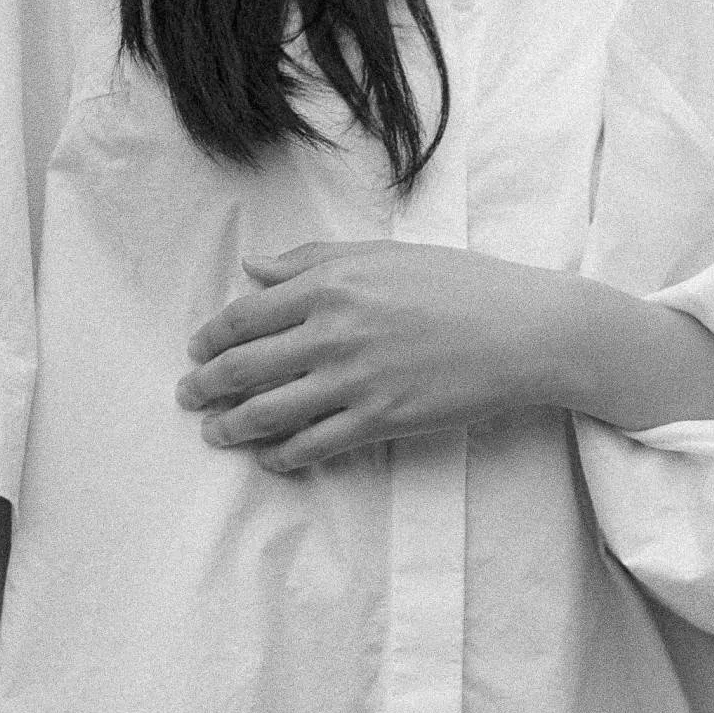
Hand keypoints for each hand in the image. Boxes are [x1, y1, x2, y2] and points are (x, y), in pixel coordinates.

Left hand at [176, 240, 573, 470]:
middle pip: (245, 367)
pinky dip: (283, 455)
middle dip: (206, 386)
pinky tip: (272, 458)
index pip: (245, 316)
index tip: (198, 349)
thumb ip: (314, 260)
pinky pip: (314, 445)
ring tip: (216, 433)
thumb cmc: (461, 284)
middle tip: (189, 397)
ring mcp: (355, 380)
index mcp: (330, 284)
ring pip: (269, 412)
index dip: (211, 337)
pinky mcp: (380, 420)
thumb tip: (253, 269)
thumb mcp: (384, 254)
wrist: (523, 331)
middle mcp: (333, 332)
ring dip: (232, 427)